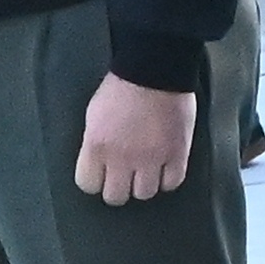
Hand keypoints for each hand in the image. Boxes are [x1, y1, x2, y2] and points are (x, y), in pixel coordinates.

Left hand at [74, 75, 198, 204]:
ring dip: (144, 183)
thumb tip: (98, 162)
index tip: (101, 176)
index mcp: (97, 146)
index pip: (88, 185)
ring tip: (147, 170)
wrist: (155, 67)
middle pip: (116, 196)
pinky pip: (171, 183)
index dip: (95, 181)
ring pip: (144, 194)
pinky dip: (168, 178)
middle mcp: (122, 157)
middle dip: (119, 187)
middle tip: (124, 176)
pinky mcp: (177, 153)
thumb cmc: (122, 85)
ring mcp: (151, 158)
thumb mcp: (94, 114)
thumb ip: (94, 142)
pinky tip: (165, 167)